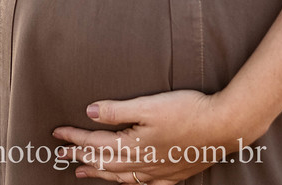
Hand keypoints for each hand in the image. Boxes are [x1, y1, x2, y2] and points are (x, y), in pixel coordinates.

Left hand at [52, 90, 261, 183]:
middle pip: (104, 162)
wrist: (223, 127)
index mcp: (133, 144)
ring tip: (83, 173)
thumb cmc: (187, 111)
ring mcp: (158, 171)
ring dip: (100, 173)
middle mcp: (142, 162)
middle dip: (81, 157)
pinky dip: (129, 184)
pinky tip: (127, 183)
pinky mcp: (173, 174)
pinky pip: (144, 184)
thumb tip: (90, 112)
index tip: (57, 134)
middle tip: (61, 155)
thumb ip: (117, 110)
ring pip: (121, 176)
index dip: (75, 137)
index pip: (95, 142)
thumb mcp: (148, 105)